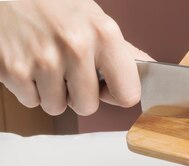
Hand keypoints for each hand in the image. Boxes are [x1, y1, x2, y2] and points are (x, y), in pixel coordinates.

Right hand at [0, 0, 152, 115]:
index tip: (106, 86)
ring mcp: (43, 59)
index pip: (128, 94)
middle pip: (88, 107)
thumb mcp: (94, 19)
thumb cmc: (53, 3)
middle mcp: (76, 46)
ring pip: (58, 107)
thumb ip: (121, 51)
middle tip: (67, 69)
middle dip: (78, 95)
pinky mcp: (14, 69)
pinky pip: (31, 101)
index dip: (116, 94)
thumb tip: (151, 71)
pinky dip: (29, 88)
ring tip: (46, 63)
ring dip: (52, 93)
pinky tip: (27, 62)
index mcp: (104, 34)